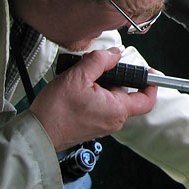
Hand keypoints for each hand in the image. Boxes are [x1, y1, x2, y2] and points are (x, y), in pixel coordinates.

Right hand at [30, 48, 156, 150]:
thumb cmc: (56, 111)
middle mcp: (114, 119)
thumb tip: (115, 54)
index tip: (148, 72)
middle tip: (97, 67)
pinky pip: (101, 104)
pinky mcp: (93, 124)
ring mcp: (103, 124)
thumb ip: (100, 61)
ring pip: (112, 97)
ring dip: (101, 83)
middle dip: (114, 76)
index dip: (151, 84)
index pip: (146, 99)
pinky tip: (78, 88)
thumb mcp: (78, 77)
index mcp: (117, 109)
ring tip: (82, 77)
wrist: (37, 134)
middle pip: (126, 93)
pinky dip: (94, 93)